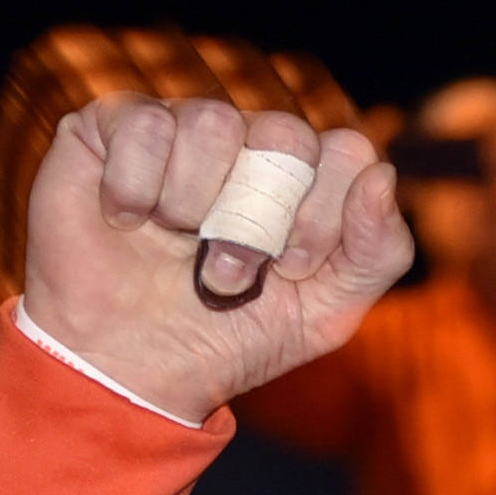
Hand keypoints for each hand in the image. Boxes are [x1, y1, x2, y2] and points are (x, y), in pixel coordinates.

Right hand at [22, 100, 409, 428]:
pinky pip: (146, 123)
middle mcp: (246, 143)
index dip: (323, 214)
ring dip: (195, 208)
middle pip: (286, 133)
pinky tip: (126, 223)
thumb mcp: (322, 317)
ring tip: (175, 251)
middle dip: (260, 219)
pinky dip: (137, 188)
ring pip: (214, 122)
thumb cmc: (225, 341)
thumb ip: (376, 254)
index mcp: (303, 179)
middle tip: (230, 273)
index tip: (291, 270)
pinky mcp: (113, 127)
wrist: (128, 372)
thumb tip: (382, 176)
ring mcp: (182, 129)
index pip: (346, 152)